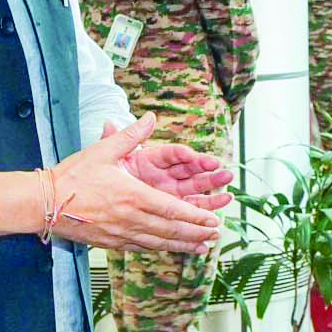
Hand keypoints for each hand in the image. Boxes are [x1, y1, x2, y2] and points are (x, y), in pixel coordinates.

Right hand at [51, 117, 223, 254]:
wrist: (44, 203)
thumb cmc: (72, 176)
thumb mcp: (103, 150)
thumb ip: (130, 135)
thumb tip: (150, 117)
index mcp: (133, 196)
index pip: (173, 210)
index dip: (196, 218)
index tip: (213, 221)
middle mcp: (131, 219)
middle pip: (171, 231)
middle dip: (196, 234)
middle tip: (216, 236)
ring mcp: (121, 234)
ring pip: (159, 243)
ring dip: (183, 246)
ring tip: (202, 247)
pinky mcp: (112, 243)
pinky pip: (142, 247)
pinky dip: (161, 248)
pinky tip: (171, 248)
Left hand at [109, 122, 234, 209]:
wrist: (103, 198)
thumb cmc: (106, 174)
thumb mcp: (107, 157)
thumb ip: (116, 142)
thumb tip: (109, 123)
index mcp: (151, 159)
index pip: (171, 154)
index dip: (183, 155)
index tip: (193, 156)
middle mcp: (164, 174)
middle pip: (189, 170)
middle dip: (206, 170)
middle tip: (222, 170)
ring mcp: (170, 191)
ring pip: (195, 189)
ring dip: (212, 188)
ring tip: (228, 188)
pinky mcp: (173, 207)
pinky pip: (192, 206)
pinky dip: (207, 206)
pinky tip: (222, 204)